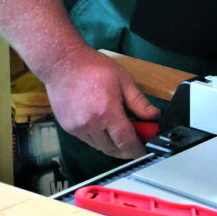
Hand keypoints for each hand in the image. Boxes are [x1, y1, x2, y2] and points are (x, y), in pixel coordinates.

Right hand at [42, 49, 159, 159]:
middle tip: (137, 142)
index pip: (125, 141)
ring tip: (121, 134)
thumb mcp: (124, 80)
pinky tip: (104, 127)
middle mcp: (91, 125)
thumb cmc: (95, 68)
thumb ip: (139, 102)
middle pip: (113, 149)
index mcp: (107, 112)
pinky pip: (88, 141)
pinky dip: (99, 139)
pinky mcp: (68, 128)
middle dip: (126, 150)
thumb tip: (154, 117)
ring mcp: (77, 128)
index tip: (144, 151)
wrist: (62, 64)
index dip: (137, 150)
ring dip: (113, 145)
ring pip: (100, 147)